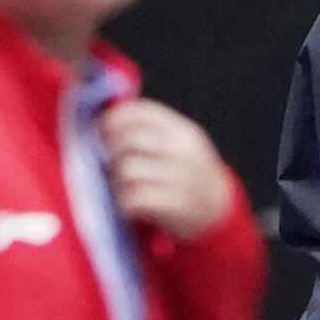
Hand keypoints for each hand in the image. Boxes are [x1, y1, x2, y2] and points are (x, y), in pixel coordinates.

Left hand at [99, 98, 231, 238]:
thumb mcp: (178, 144)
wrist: (214, 207)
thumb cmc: (185, 173)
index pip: (142, 112)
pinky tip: (130, 203)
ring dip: (116, 180)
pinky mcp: (175, 205)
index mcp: (183, 131)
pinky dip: (124, 202)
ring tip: (122, 186)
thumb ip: (150, 130)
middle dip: (112, 152)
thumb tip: (105, 119)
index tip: (104, 130)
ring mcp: (182, 178)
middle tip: (110, 163)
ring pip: (128, 170)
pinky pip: (133, 198)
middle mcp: (184, 152)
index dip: (115, 118)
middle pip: (130, 140)